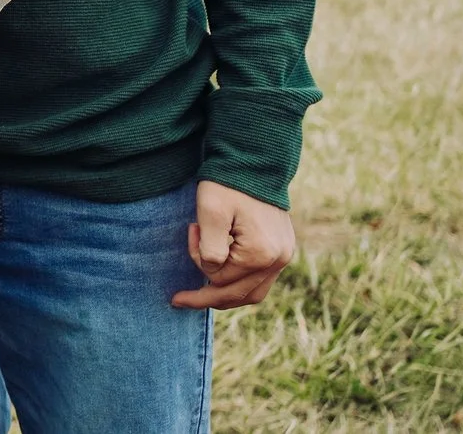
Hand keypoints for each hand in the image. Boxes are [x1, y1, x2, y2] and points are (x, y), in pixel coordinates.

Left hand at [173, 181, 296, 308]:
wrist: (255, 161)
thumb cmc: (228, 183)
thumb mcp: (211, 212)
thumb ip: (209, 249)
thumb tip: (210, 273)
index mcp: (260, 254)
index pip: (220, 279)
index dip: (198, 260)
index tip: (191, 229)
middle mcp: (277, 260)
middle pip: (239, 295)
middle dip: (207, 297)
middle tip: (178, 300)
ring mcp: (283, 256)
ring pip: (253, 293)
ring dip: (225, 294)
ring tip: (200, 295)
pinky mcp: (282, 249)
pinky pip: (261, 280)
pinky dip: (239, 283)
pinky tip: (222, 278)